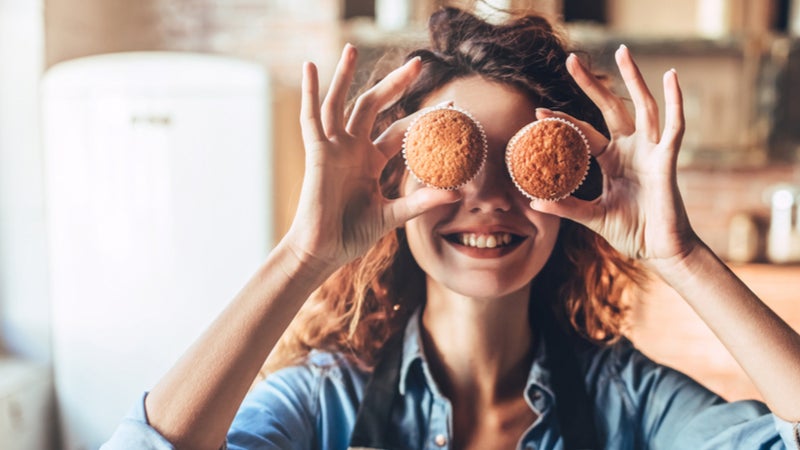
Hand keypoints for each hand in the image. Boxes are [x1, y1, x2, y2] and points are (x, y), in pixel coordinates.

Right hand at [284, 45, 459, 269]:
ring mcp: (333, 149)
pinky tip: (310, 67)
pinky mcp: (316, 153)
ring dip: (345, 75)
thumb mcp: (392, 216)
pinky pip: (311, 117)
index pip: (400, 130)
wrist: (323, 251)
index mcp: (370, 161)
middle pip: (374, 105)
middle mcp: (353, 149)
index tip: (451, 104)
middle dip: (395, 83)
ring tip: (352, 47)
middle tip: (418, 62)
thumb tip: (458, 193)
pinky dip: (309, 92)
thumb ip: (421, 202)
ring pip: (340, 102)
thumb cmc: (352, 235)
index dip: (423, 118)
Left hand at [530, 45, 698, 266]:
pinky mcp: (667, 160)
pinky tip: (671, 78)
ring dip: (633, 78)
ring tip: (622, 51)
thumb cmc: (631, 232)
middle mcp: (630, 150)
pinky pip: (673, 126)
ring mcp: (650, 152)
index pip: (583, 133)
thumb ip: (567, 207)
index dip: (563, 121)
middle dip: (591, 84)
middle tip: (571, 59)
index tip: (538, 112)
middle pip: (610, 108)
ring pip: (642, 106)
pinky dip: (675, 102)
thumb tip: (534, 202)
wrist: (660, 251)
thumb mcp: (592, 217)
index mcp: (611, 161)